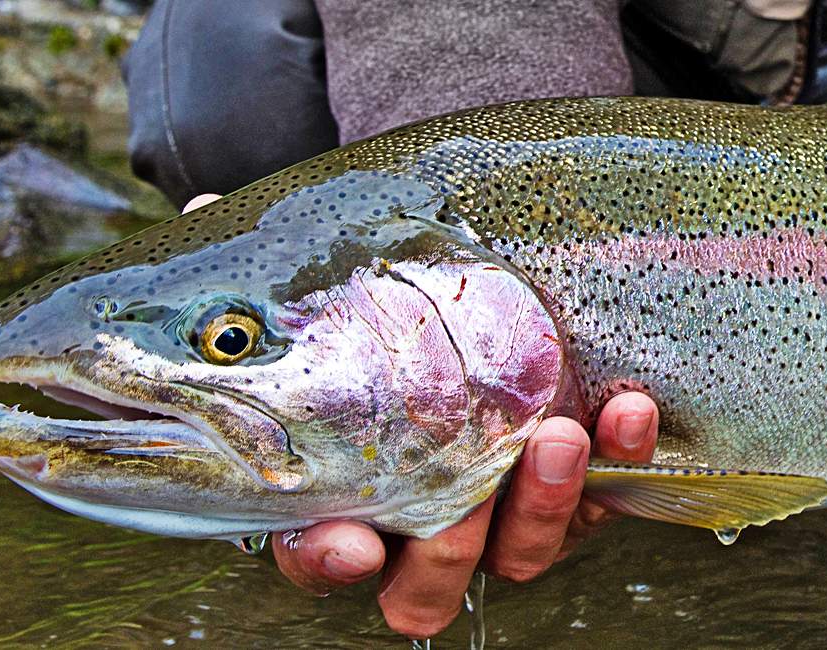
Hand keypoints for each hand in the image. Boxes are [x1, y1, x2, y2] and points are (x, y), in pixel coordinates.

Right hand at [184, 194, 660, 639]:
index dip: (329, 560)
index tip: (348, 542)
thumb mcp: (328, 291)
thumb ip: (272, 268)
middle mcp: (425, 525)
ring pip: (522, 551)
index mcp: (347, 500)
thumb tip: (198, 211)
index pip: (322, 556)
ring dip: (543, 502)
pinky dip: (621, 455)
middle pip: (427, 583)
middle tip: (466, 501)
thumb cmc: (383, 320)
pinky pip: (607, 493)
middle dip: (449, 552)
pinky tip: (627, 408)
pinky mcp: (579, 491)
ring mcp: (505, 516)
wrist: (489, 304)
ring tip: (557, 432)